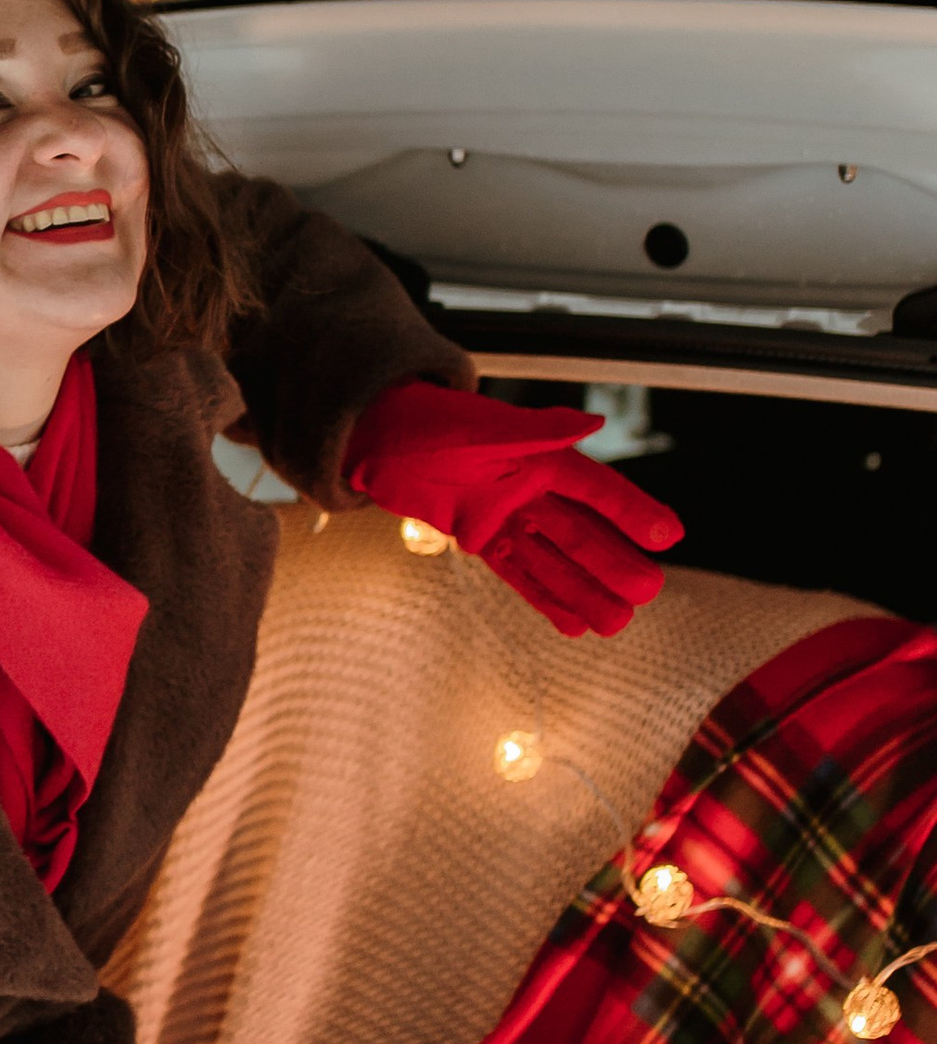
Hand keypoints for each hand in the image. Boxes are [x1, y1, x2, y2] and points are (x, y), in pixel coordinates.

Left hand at [345, 382, 682, 638]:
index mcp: (539, 456)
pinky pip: (517, 571)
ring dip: (584, 591)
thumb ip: (536, 427)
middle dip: (615, 563)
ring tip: (618, 622)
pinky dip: (543, 597)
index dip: (632, 510)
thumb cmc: (427, 420)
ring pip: (553, 560)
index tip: (668, 534)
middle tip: (649, 591)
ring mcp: (502, 514)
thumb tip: (590, 422)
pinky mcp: (475, 534)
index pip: (597, 488)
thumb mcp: (480, 424)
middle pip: (580, 532)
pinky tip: (572, 622)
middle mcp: (527, 488)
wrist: (375, 434)